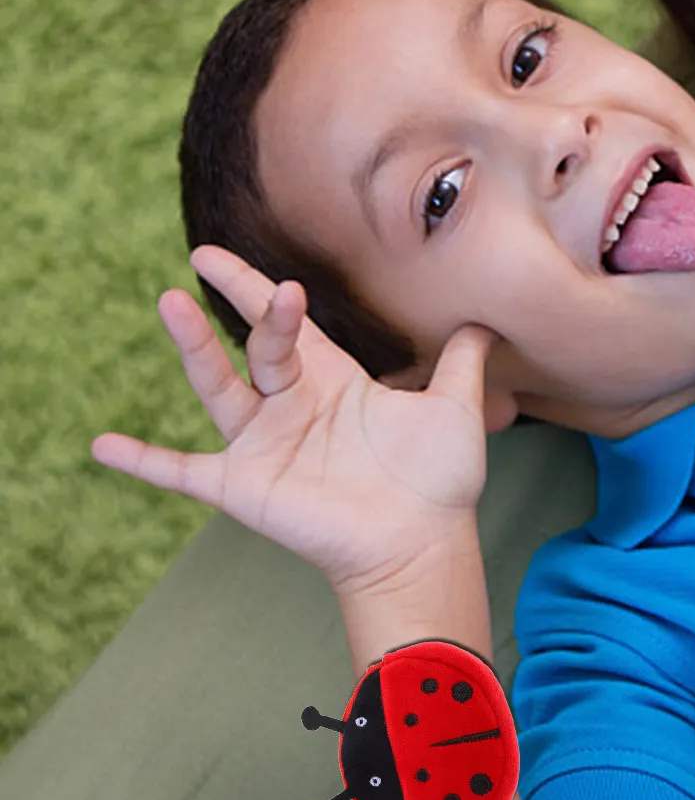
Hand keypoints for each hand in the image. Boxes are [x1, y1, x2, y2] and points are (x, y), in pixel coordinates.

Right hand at [93, 246, 494, 598]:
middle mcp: (291, 406)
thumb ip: (463, 362)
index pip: (287, 326)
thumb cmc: (439, 481)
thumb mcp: (455, 408)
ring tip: (169, 303)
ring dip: (192, 348)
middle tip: (209, 259)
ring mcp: (264, 445)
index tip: (218, 255)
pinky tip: (102, 445)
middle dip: (238, 302)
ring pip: (218, 387)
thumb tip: (488, 320)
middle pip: (254, 344)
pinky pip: (182, 473)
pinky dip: (143, 462)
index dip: (256, 289)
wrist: (424, 543)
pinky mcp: (245, 486)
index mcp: (332, 381)